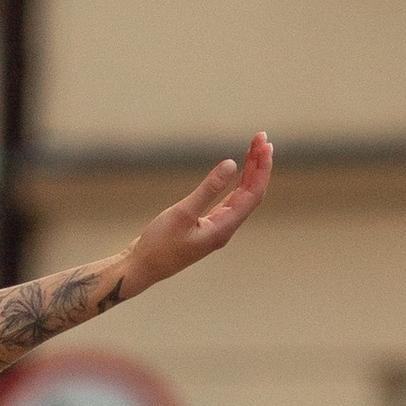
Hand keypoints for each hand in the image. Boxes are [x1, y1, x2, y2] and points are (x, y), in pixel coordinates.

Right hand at [122, 134, 272, 294]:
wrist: (142, 268)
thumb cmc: (159, 244)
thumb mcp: (182, 213)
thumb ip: (208, 188)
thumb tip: (231, 164)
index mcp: (224, 228)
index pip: (253, 193)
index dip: (261, 168)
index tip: (264, 144)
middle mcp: (225, 228)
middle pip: (251, 192)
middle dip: (258, 165)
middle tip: (262, 137)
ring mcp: (217, 227)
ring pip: (242, 196)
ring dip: (250, 172)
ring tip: (256, 148)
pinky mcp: (207, 225)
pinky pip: (230, 201)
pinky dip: (236, 183)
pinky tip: (239, 172)